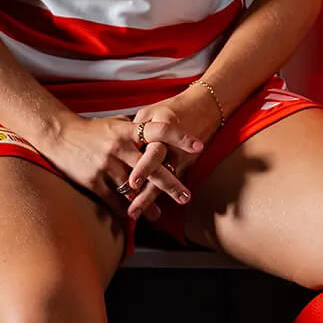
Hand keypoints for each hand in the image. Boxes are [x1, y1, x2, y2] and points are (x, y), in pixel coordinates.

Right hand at [46, 114, 193, 220]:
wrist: (58, 135)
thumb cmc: (91, 129)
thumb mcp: (116, 123)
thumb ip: (137, 130)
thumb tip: (159, 132)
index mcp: (128, 130)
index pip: (160, 131)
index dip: (180, 138)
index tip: (199, 146)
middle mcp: (119, 147)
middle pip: (152, 168)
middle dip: (171, 184)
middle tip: (186, 197)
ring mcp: (106, 165)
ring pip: (133, 189)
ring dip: (148, 203)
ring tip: (159, 214)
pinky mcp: (93, 181)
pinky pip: (113, 199)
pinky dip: (124, 208)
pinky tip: (134, 216)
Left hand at [123, 86, 222, 215]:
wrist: (206, 108)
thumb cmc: (172, 109)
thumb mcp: (150, 113)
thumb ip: (133, 130)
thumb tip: (116, 147)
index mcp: (163, 131)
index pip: (154, 153)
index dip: (143, 168)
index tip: (132, 182)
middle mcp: (174, 148)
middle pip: (160, 175)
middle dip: (146, 195)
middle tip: (132, 211)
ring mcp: (182, 159)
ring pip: (164, 184)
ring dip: (150, 200)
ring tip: (135, 215)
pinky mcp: (186, 166)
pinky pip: (168, 182)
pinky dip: (157, 194)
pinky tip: (144, 207)